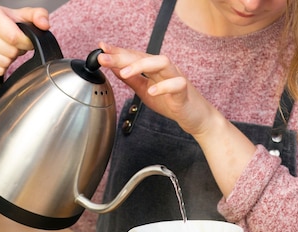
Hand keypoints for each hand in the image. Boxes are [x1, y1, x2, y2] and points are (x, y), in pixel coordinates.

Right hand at [0, 4, 49, 89]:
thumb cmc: (8, 27)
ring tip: (6, 52)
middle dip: (16, 51)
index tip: (25, 42)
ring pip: (1, 62)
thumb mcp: (24, 17)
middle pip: (8, 51)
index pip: (13, 36)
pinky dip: (0, 69)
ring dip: (8, 60)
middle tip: (14, 47)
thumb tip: (44, 24)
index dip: (24, 43)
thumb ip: (39, 16)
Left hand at [97, 42, 255, 196]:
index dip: (117, 51)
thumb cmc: (173, 102)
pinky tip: (151, 92)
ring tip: (125, 73)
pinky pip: (176, 84)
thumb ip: (132, 79)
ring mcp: (176, 78)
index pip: (134, 56)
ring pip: (161, 63)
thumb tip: (114, 68)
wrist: (195, 117)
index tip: (101, 48)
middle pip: (144, 56)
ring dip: (141, 66)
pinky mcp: (185, 91)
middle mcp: (165, 69)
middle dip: (122, 56)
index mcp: (154, 69)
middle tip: (104, 58)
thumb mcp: (145, 91)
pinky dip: (163, 87)